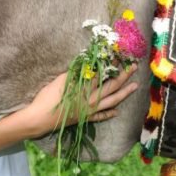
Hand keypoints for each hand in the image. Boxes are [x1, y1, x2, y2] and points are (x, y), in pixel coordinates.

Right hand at [22, 64, 138, 137]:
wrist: (40, 119)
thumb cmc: (48, 97)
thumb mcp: (61, 80)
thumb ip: (75, 72)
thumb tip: (87, 64)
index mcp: (85, 88)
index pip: (103, 74)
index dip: (112, 64)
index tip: (120, 56)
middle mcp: (91, 99)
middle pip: (112, 86)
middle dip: (124, 76)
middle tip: (134, 67)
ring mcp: (89, 110)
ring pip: (111, 101)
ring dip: (124, 93)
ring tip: (134, 87)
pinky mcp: (85, 118)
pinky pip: (101, 116)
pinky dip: (109, 113)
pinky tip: (116, 112)